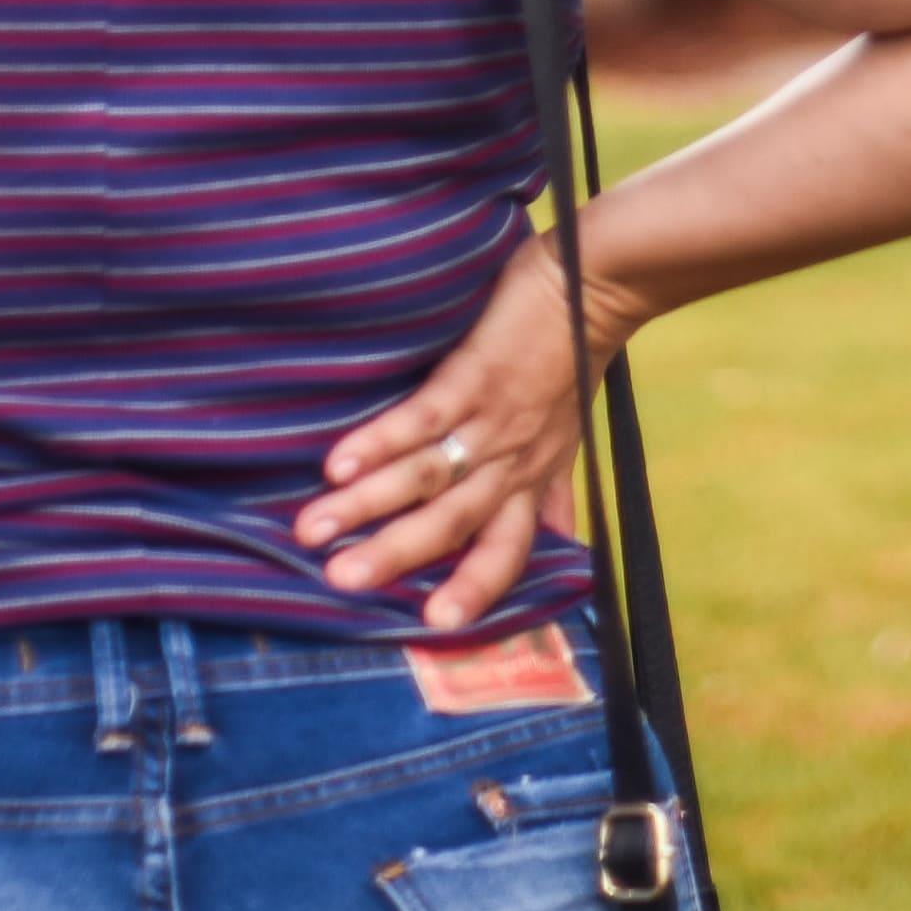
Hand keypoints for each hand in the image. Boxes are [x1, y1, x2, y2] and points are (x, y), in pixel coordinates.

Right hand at [300, 233, 634, 629]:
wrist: (597, 286)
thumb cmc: (571, 361)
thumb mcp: (567, 440)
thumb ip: (553, 495)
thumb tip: (564, 546)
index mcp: (530, 481)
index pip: (506, 551)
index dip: (475, 589)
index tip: (434, 625)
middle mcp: (511, 462)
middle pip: (451, 524)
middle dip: (394, 556)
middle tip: (340, 584)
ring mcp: (492, 420)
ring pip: (427, 476)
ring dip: (367, 506)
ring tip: (313, 529)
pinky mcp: (475, 375)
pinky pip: (424, 418)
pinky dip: (380, 441)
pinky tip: (338, 462)